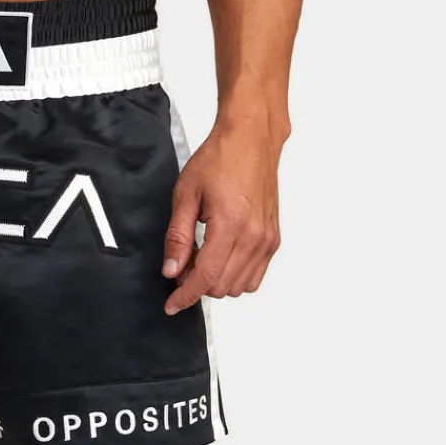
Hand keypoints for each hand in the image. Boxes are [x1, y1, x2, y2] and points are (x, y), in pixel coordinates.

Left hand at [162, 121, 283, 314]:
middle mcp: (254, 236)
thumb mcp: (186, 196)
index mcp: (230, 224)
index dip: (185, 296)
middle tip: (185, 262)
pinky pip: (254, 277)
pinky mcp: (273, 239)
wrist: (251, 139)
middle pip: (221, 287)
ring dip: (216, 281)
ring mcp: (267, 239)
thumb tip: (171, 271)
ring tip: (204, 255)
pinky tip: (222, 257)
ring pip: (238, 287)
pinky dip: (235, 276)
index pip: (206, 278)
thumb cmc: (220, 159)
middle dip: (197, 283)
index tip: (172, 305)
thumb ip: (177, 238)